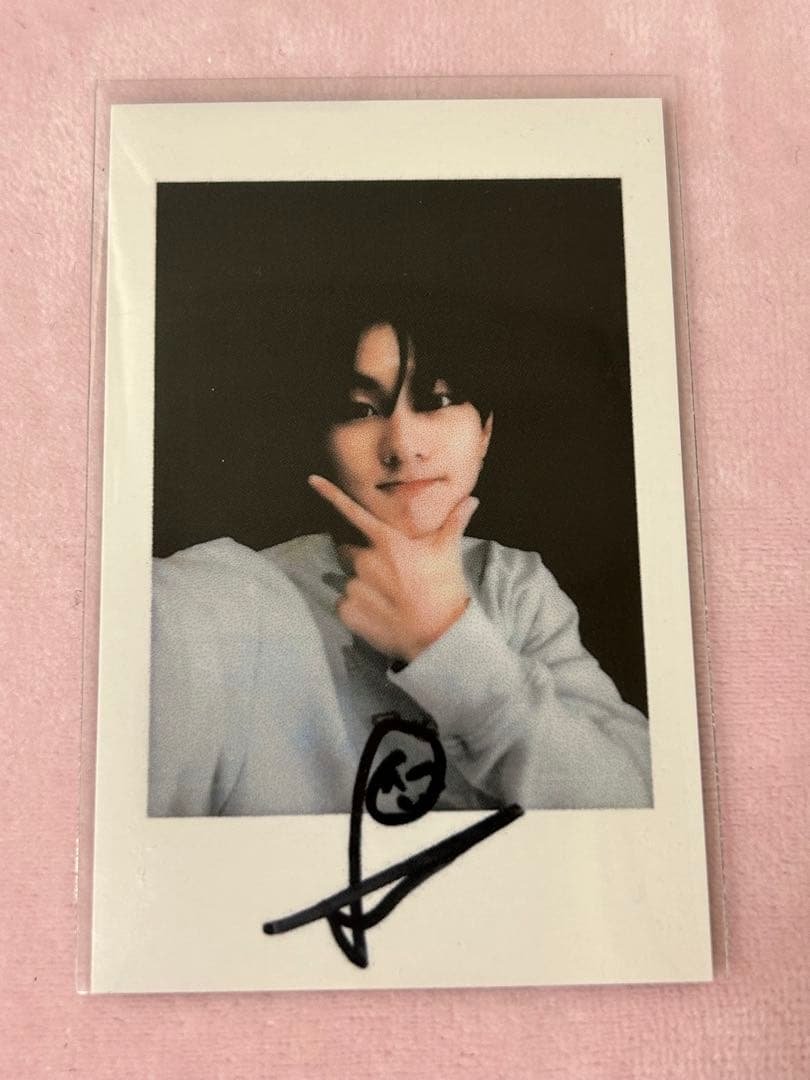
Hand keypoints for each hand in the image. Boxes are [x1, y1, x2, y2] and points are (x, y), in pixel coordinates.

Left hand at [308, 475, 478, 661]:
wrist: (438, 635)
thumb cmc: (444, 588)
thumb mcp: (449, 552)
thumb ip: (455, 522)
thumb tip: (471, 499)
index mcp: (387, 542)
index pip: (354, 513)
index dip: (331, 495)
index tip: (312, 480)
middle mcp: (365, 560)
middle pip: (349, 552)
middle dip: (362, 559)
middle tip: (388, 576)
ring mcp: (354, 587)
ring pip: (349, 580)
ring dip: (361, 586)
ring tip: (387, 600)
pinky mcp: (347, 611)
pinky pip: (343, 604)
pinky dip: (356, 608)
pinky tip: (378, 615)